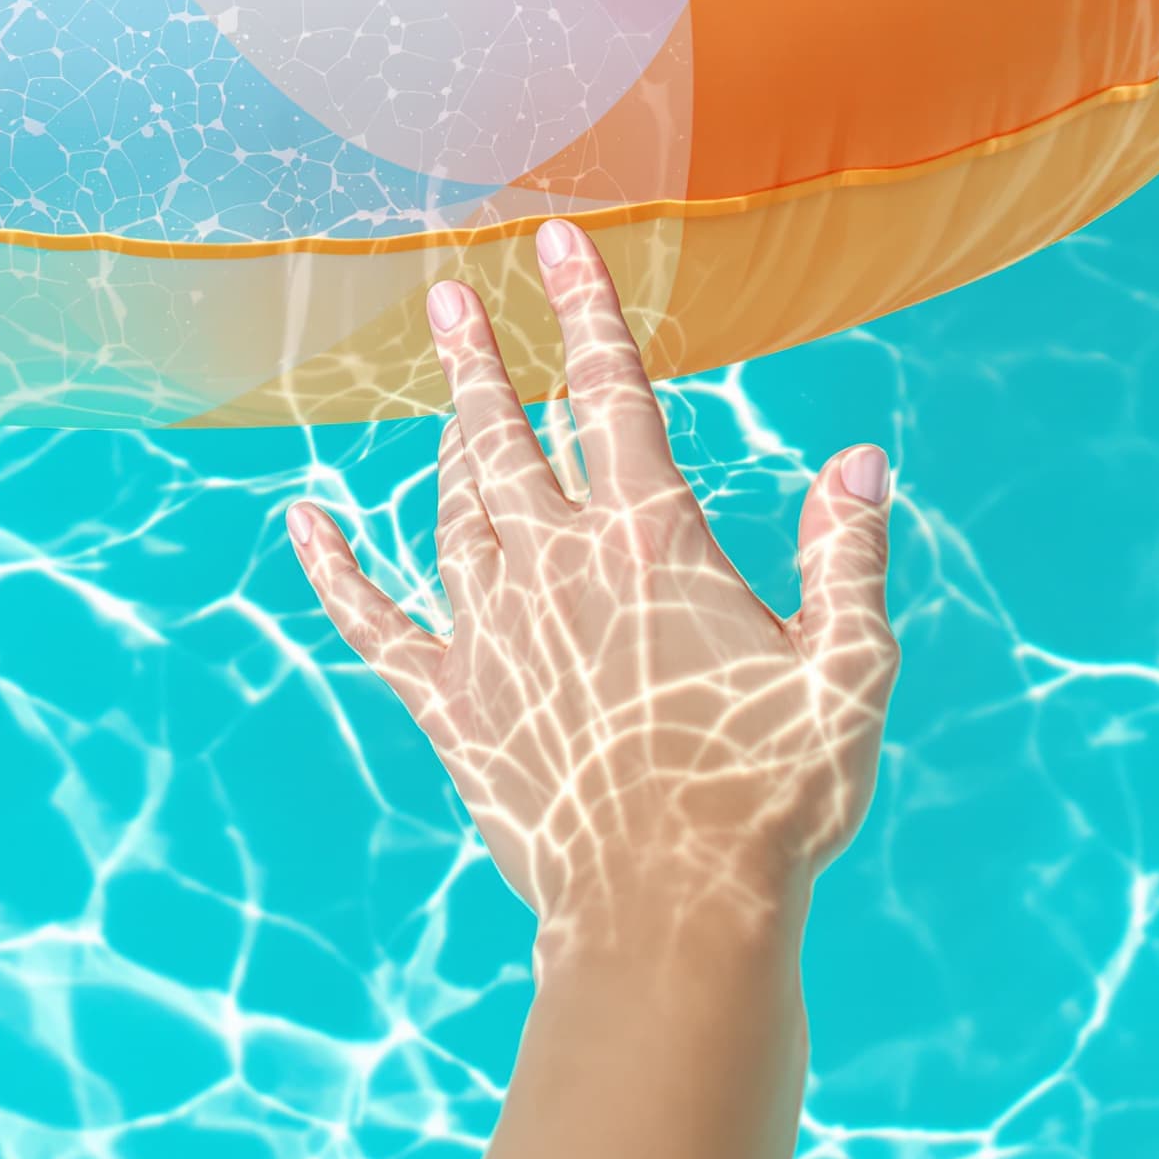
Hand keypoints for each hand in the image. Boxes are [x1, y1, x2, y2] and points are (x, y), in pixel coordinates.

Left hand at [288, 220, 899, 962]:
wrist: (670, 916)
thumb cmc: (772, 799)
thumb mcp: (845, 670)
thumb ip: (844, 557)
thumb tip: (857, 461)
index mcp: (650, 543)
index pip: (613, 395)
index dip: (587, 312)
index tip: (556, 242)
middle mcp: (554, 568)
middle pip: (504, 438)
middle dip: (481, 361)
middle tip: (449, 299)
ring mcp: (489, 635)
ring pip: (451, 510)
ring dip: (443, 442)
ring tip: (441, 388)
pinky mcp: (447, 703)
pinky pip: (374, 620)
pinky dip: (335, 568)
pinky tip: (301, 522)